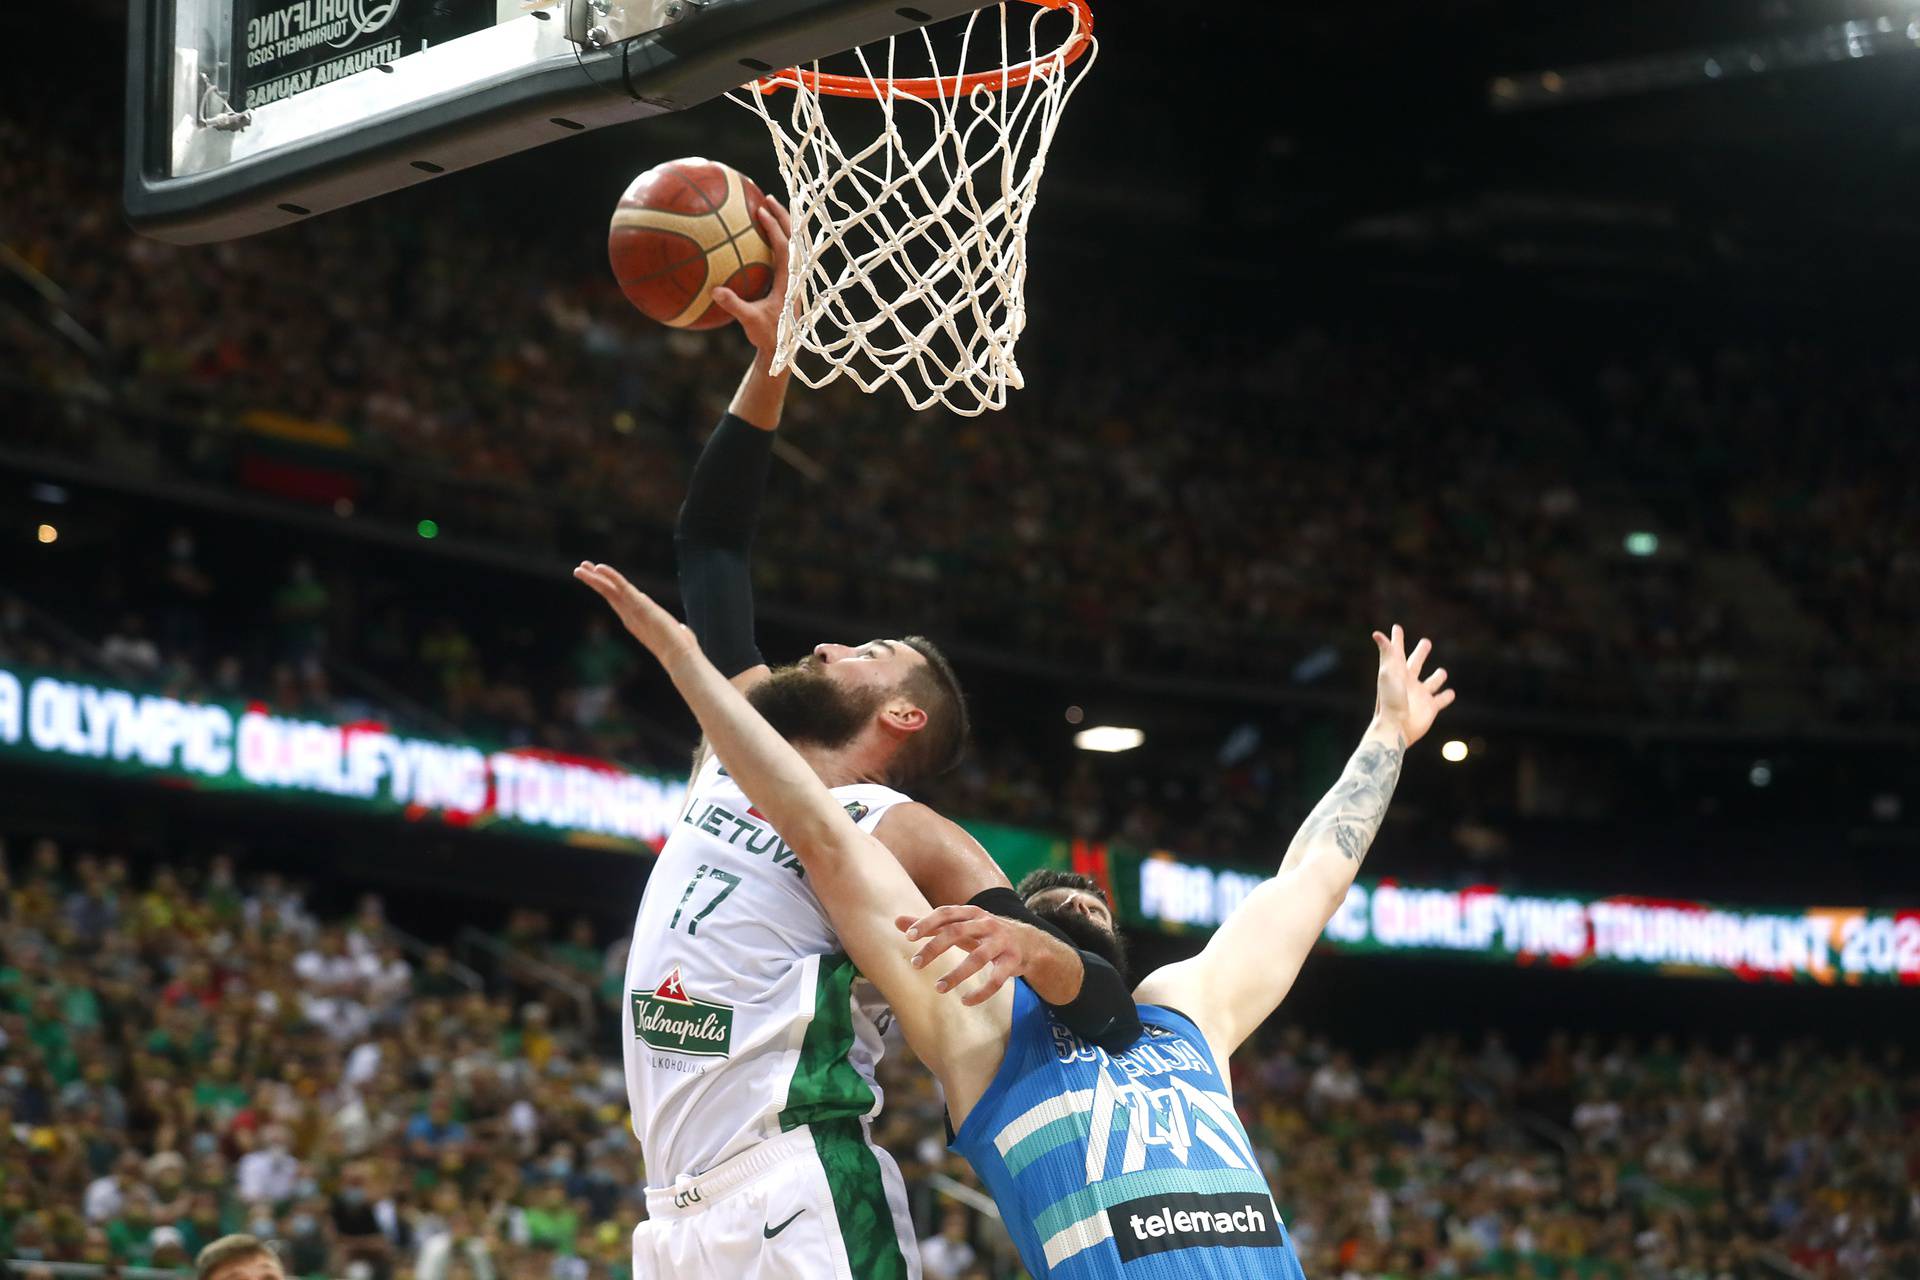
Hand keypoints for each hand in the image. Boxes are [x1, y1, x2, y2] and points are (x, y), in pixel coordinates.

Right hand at [572, 562, 699, 669]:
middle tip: (579, 570)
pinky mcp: (639, 605)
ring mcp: (632, 610)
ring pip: (609, 590)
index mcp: (636, 619)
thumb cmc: (680, 649)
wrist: (679, 656)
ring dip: (594, 578)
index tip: (597, 578)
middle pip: (608, 594)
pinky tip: (599, 568)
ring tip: (579, 568)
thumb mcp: (677, 634)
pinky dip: (610, 577)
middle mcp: (630, 615)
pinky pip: (621, 587)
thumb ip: (677, 629)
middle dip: (594, 581)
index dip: (606, 588)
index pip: (618, 600)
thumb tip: (682, 629)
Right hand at [710, 196, 791, 356]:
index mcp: (789, 280)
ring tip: (769, 208)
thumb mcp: (749, 322)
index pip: (784, 246)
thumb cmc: (768, 336)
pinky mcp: (789, 282)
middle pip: (794, 237)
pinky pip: (784, 254)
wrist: (783, 350)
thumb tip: (715, 291)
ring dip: (783, 224)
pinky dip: (776, 239)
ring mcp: (794, 278)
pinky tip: (759, 235)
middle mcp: (795, 275)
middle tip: (767, 197)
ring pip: (793, 244)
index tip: (760, 211)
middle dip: (783, 216)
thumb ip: (735, 306)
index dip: (774, 227)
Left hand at [895, 906, 1067, 1006]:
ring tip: (939, 988)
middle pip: (958, 932)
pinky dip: (981, 992)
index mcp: (971, 913)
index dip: (927, 923)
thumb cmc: (986, 933)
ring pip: (978, 958)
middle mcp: (986, 924)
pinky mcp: (1013, 962)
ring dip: (957, 974)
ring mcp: (1001, 942)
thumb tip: (897, 921)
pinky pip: (997, 979)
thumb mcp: (960, 925)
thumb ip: (930, 925)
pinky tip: (966, 1001)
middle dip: (935, 948)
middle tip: (915, 964)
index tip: (908, 936)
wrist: (1030, 943)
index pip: (946, 913)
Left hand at [1371, 623, 1454, 746]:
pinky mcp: (1430, 708)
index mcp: (1397, 671)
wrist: (1395, 727)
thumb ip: (1387, 653)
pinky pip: (1441, 700)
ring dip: (1438, 677)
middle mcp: (1408, 682)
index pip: (1397, 650)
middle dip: (1421, 653)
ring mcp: (1420, 695)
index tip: (1396, 627)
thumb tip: (1377, 633)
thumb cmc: (1389, 699)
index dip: (1397, 639)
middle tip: (1426, 642)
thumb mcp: (1388, 673)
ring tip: (1442, 672)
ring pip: (1432, 682)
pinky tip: (1451, 693)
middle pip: (1416, 663)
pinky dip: (1447, 696)